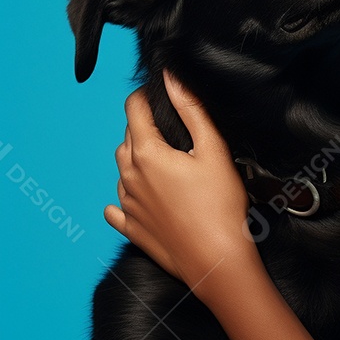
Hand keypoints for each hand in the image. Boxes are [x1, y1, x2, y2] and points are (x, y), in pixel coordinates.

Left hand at [104, 69, 257, 297]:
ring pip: (122, 169)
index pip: (134, 109)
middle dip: (144, 125)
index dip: (146, 95)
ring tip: (163, 159)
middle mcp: (130, 177)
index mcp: (147, 154)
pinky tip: (134, 198)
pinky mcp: (133, 228)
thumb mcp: (213, 150)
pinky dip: (124, 198)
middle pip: (127, 137)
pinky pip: (118, 208)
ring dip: (136, 157)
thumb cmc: (220, 206)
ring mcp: (128, 205)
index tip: (160, 93)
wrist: (217, 261)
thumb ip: (191, 110)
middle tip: (171, 126)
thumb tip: (171, 78)